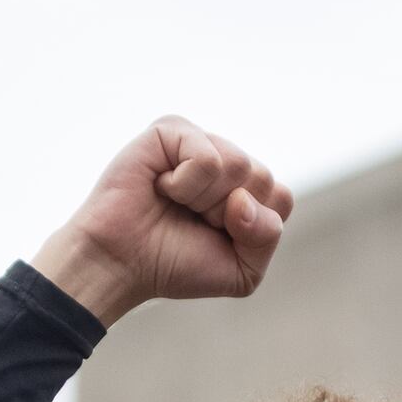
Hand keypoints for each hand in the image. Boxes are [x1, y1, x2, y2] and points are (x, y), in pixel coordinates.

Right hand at [30, 117, 294, 326]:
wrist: (120, 264)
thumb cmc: (175, 264)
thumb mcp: (242, 271)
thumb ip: (267, 238)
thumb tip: (242, 197)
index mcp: (245, 187)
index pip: (281, 198)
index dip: (252, 229)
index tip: (216, 237)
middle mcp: (226, 160)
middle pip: (262, 177)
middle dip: (227, 214)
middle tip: (191, 219)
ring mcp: (199, 141)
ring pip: (239, 165)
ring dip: (204, 200)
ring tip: (174, 201)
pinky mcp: (172, 129)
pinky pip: (207, 157)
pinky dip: (185, 185)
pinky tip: (161, 186)